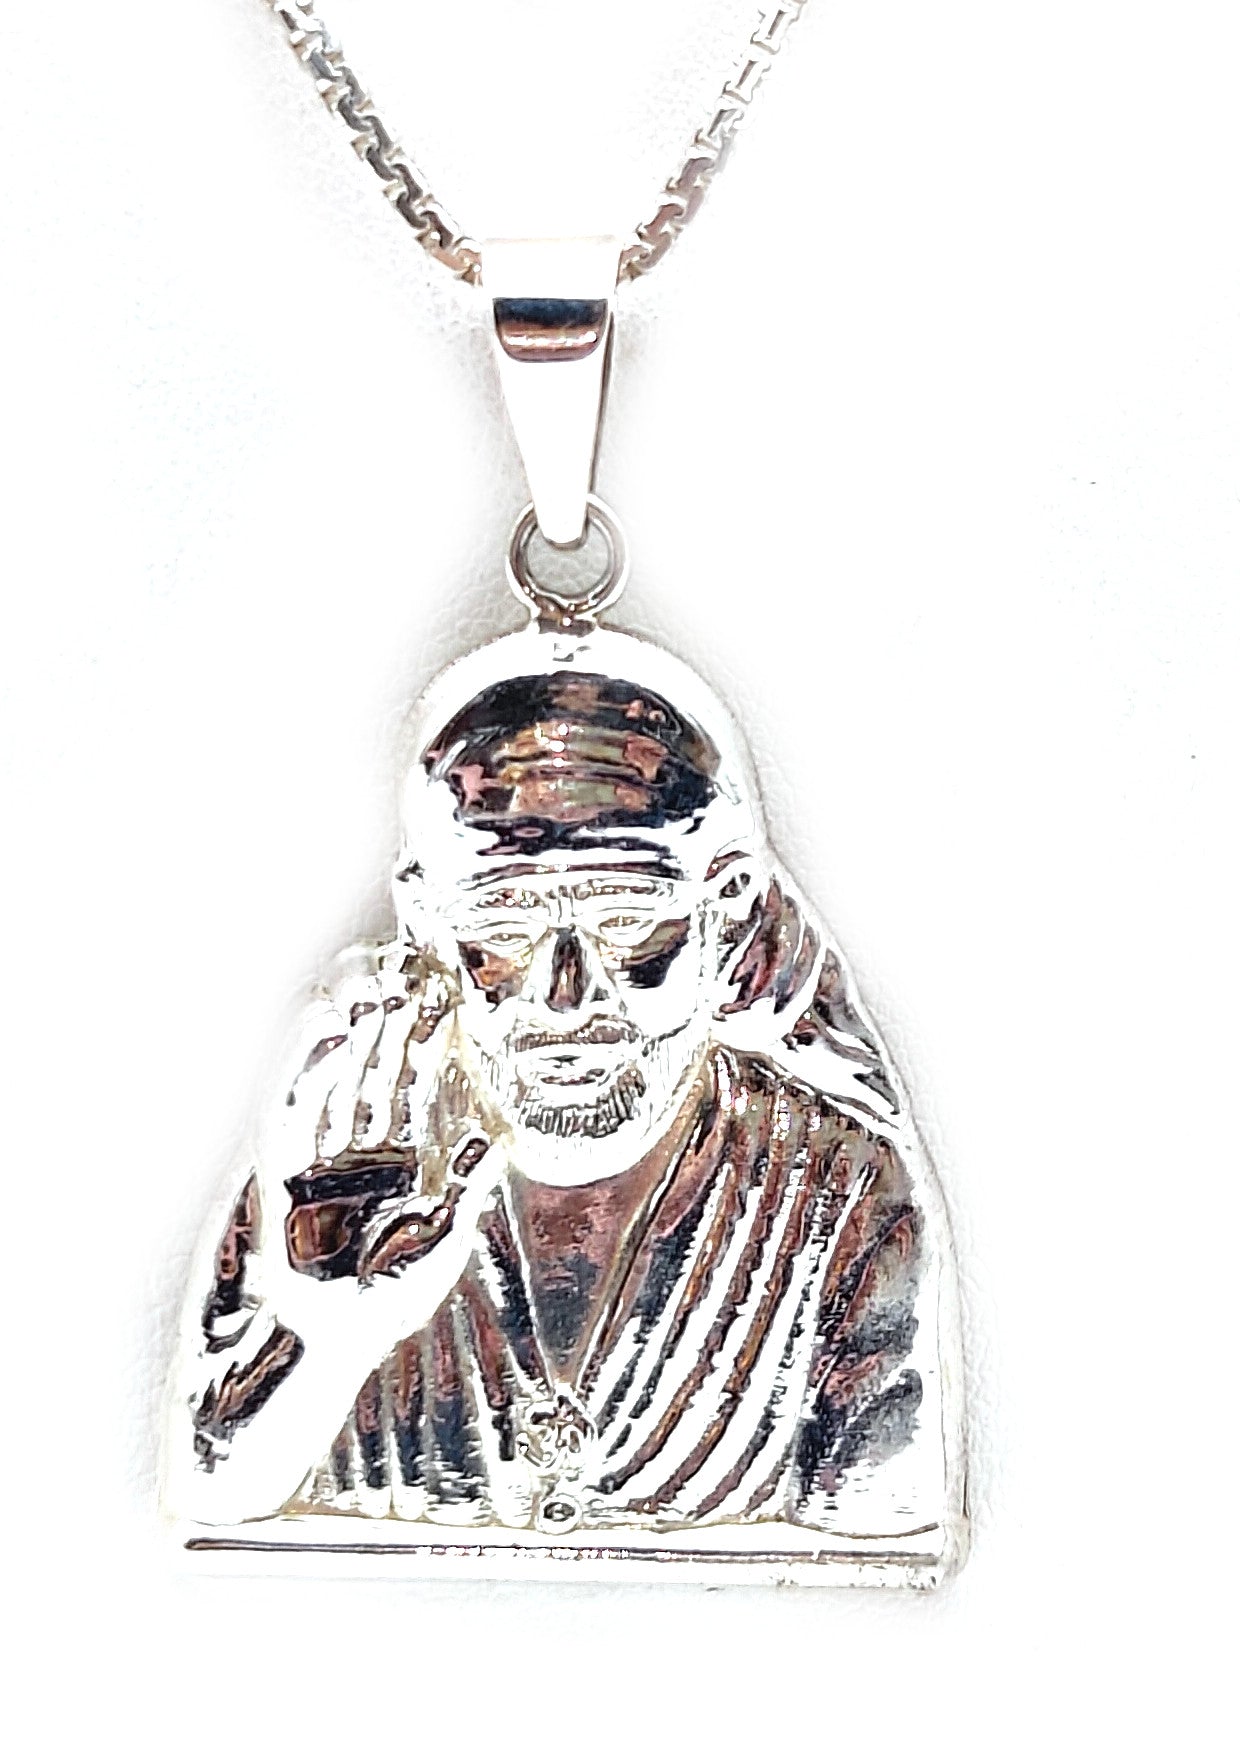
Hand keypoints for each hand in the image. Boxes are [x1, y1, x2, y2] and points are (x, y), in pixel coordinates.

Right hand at [252, 949, 501, 1352]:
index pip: (414, 1088)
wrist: (317, 1344)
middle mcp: (358, 1153)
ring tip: (368, 978)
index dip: (428, 1043)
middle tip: (407, 966)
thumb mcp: (438, 1245)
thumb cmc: (377, 1307)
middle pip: (374, 1070)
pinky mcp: (282, 1169)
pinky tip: (324, 1027)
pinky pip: (297, 1105)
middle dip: (390, 1020)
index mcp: (398, 1166)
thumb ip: (464, 1191)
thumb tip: (493, 1139)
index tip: (444, 996)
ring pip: (336, 1076)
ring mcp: (319, 1158)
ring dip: (352, 1029)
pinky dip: (308, 1066)